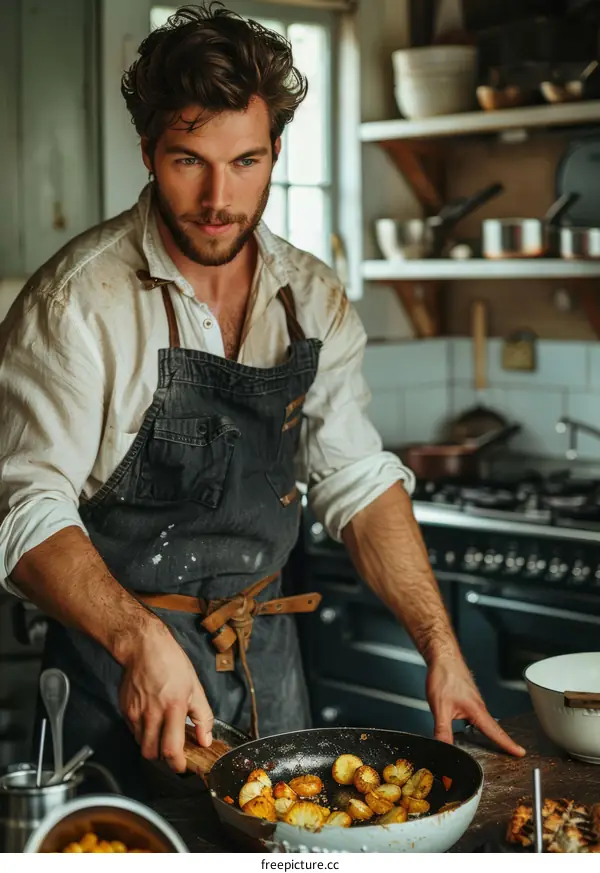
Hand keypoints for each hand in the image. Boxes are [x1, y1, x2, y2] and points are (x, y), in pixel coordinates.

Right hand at [118, 622, 213, 771]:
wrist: (144, 647)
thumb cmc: (172, 663)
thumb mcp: (195, 688)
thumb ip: (202, 716)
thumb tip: (205, 739)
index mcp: (173, 708)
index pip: (171, 749)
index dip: (177, 764)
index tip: (182, 765)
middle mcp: (152, 714)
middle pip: (152, 753)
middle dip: (162, 757)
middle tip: (171, 749)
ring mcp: (135, 713)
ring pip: (141, 744)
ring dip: (152, 744)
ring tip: (161, 731)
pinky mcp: (125, 710)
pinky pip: (133, 731)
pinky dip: (143, 732)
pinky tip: (151, 719)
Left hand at [426, 654, 525, 757]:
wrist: (442, 656)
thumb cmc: (444, 676)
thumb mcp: (440, 708)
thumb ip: (443, 730)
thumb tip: (444, 747)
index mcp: (477, 710)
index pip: (496, 732)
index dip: (508, 744)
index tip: (520, 753)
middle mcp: (478, 706)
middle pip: (493, 728)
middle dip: (503, 741)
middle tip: (513, 752)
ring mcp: (474, 701)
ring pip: (484, 721)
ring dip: (490, 733)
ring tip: (497, 745)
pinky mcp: (468, 697)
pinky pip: (476, 714)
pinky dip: (478, 724)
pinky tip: (471, 726)